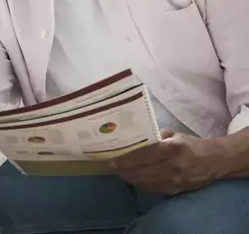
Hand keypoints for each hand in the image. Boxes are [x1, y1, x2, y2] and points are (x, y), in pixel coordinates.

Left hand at [109, 129, 228, 195]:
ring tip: (120, 172)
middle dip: (123, 170)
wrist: (215, 161)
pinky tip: (135, 178)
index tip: (112, 159)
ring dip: (130, 178)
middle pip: (140, 171)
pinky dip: (141, 184)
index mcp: (172, 149)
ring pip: (144, 182)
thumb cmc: (191, 145)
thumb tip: (135, 136)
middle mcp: (172, 166)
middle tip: (112, 165)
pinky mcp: (176, 190)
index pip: (143, 156)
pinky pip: (153, 189)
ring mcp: (174, 181)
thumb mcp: (174, 135)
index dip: (126, 159)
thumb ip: (154, 136)